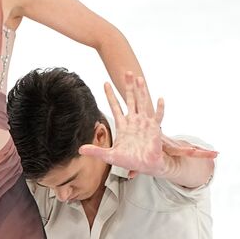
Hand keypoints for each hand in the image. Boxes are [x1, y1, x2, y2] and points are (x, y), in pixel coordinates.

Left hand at [79, 72, 215, 178]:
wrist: (145, 166)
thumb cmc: (129, 160)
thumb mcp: (110, 156)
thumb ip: (96, 151)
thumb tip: (80, 149)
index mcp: (123, 125)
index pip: (115, 106)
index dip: (110, 95)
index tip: (105, 83)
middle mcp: (134, 121)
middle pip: (130, 100)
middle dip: (128, 87)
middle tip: (126, 72)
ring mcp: (144, 123)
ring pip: (143, 103)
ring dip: (141, 91)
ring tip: (140, 79)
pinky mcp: (154, 129)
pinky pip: (158, 117)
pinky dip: (159, 109)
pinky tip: (159, 99)